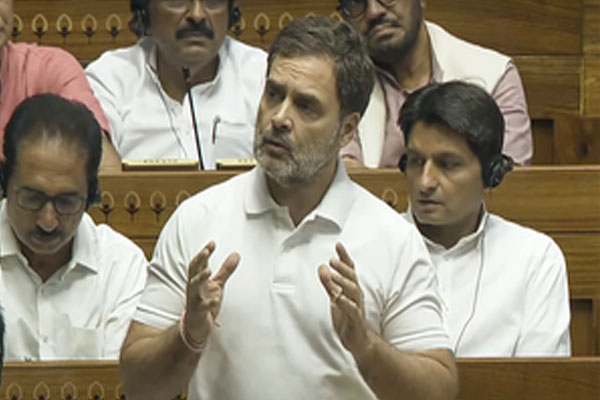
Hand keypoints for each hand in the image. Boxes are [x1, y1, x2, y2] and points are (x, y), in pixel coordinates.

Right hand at [184, 241, 239, 344]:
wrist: (196, 325)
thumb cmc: (205, 301)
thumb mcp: (217, 284)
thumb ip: (226, 270)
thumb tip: (236, 254)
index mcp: (198, 279)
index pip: (199, 263)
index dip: (205, 252)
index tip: (212, 243)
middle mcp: (194, 287)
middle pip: (193, 271)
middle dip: (199, 260)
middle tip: (206, 251)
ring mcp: (194, 299)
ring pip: (193, 287)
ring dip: (200, 278)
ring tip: (208, 271)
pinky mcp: (198, 312)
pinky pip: (202, 307)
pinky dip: (208, 303)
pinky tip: (215, 300)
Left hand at [318, 243, 371, 360]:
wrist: (358, 340)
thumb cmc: (347, 317)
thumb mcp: (335, 297)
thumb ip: (328, 283)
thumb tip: (322, 266)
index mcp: (351, 288)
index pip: (349, 269)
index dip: (344, 257)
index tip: (338, 245)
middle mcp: (356, 295)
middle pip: (352, 277)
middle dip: (343, 267)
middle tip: (332, 259)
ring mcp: (357, 307)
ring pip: (353, 291)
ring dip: (343, 282)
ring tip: (333, 274)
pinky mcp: (356, 320)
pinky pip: (352, 310)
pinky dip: (346, 303)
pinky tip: (338, 297)